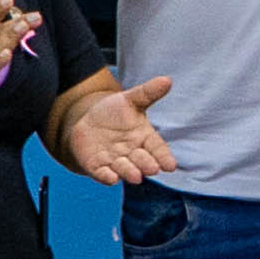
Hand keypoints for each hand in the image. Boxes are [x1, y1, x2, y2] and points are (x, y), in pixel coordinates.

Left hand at [52, 72, 176, 185]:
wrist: (88, 121)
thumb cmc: (115, 113)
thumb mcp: (130, 100)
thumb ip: (148, 92)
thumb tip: (167, 80)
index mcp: (145, 138)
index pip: (158, 149)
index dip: (164, 157)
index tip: (171, 165)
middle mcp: (132, 153)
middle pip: (143, 161)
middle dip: (147, 165)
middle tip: (153, 169)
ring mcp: (115, 161)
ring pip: (124, 169)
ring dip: (130, 173)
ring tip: (136, 176)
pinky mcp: (97, 166)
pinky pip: (103, 174)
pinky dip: (107, 177)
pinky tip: (111, 178)